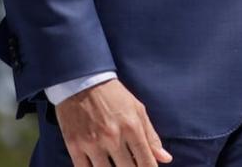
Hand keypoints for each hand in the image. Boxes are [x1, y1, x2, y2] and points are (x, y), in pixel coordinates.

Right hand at [55, 78, 172, 165]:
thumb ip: (151, 137)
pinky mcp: (75, 146)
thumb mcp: (138, 110)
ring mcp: (92, 143)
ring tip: (116, 165)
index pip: (146, 161)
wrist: (83, 82)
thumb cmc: (114, 96)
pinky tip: (99, 166)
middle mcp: (113, 137)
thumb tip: (166, 159)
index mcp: (132, 127)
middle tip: (131, 165)